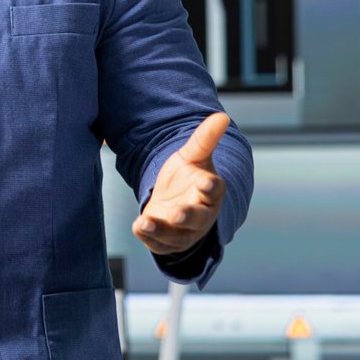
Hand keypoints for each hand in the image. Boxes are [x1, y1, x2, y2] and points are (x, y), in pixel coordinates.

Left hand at [133, 112, 228, 255]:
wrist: (175, 202)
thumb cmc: (188, 179)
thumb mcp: (193, 156)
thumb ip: (205, 139)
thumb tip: (222, 116)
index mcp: (210, 192)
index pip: (215, 190)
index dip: (211, 186)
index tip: (207, 182)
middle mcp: (201, 214)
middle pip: (197, 218)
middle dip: (187, 216)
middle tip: (176, 213)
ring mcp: (184, 231)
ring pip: (176, 235)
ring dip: (161, 230)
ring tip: (145, 222)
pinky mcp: (167, 241)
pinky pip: (159, 243)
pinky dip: (149, 238)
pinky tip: (138, 226)